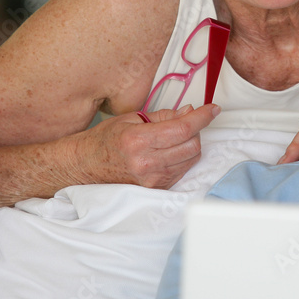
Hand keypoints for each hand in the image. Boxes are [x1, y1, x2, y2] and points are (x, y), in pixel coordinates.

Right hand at [74, 104, 219, 187]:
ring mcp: (152, 180)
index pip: (183, 128)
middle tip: (187, 120)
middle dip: (196, 129)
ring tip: (174, 137)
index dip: (203, 116)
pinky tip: (169, 151)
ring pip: (191, 158)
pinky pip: (182, 170)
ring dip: (191, 144)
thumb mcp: (132, 118)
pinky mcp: (156, 189)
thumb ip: (164, 116)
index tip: (213, 108)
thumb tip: (189, 112)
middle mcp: (146, 163)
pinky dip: (183, 157)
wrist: (86, 166)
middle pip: (192, 144)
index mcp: (138, 141)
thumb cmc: (106, 140)